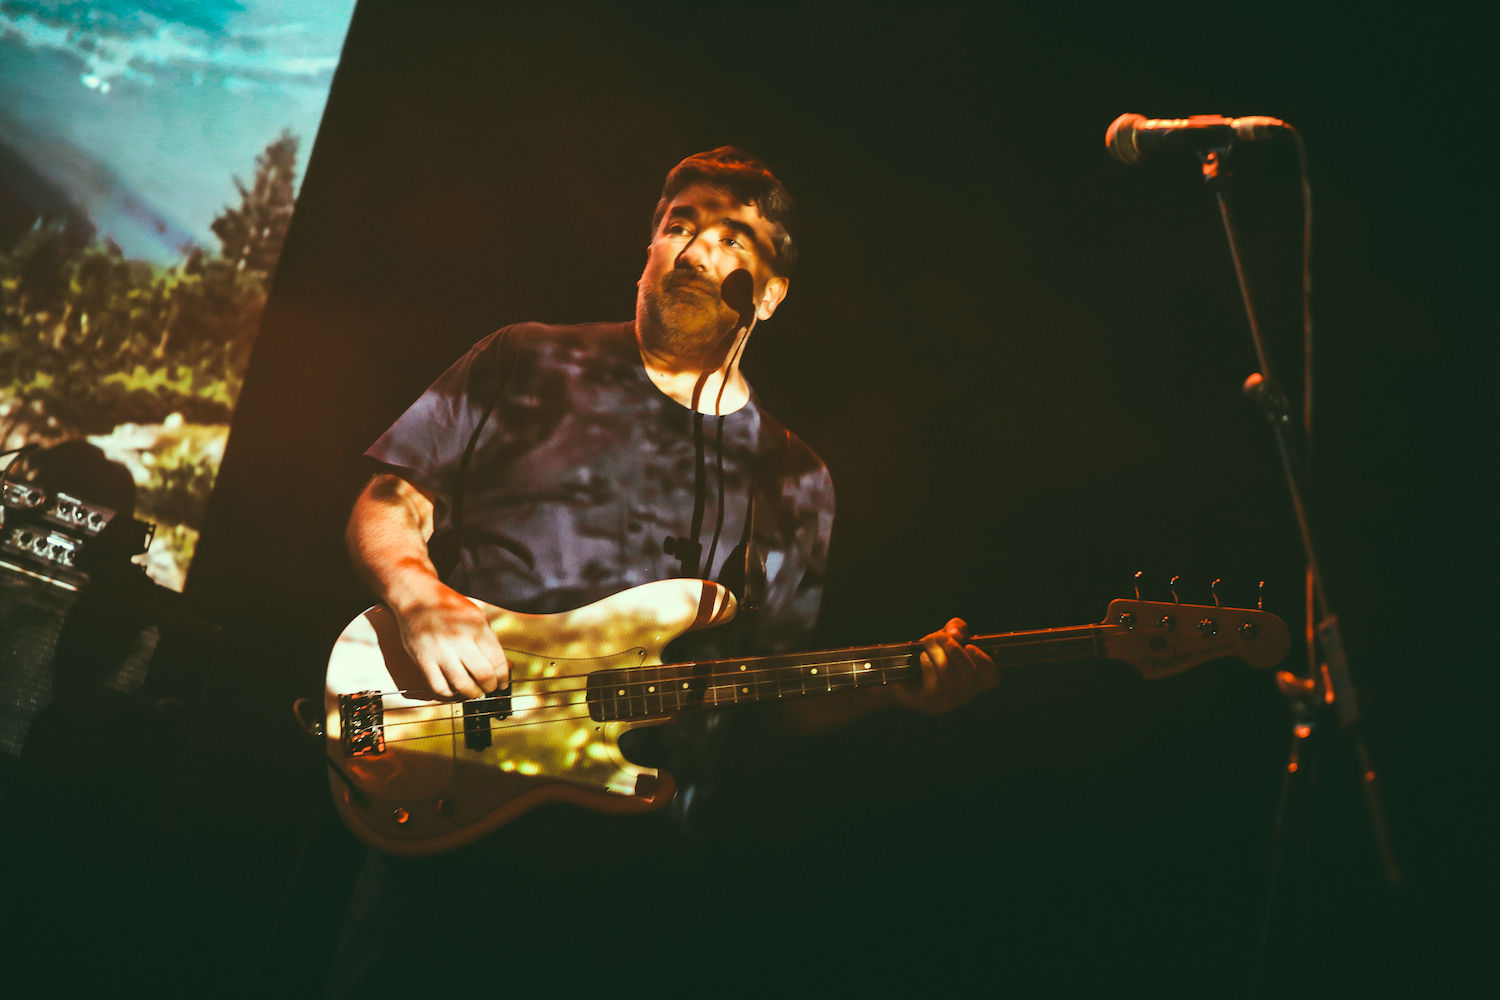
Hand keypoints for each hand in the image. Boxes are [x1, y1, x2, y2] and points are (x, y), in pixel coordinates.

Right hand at [391, 581, 508, 698]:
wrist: (417, 597)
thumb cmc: (449, 607)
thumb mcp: (476, 616)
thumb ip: (491, 642)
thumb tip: (508, 667)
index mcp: (476, 627)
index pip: (497, 660)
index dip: (503, 677)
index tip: (503, 683)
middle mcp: (459, 639)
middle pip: (482, 674)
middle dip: (490, 687)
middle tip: (490, 688)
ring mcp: (440, 651)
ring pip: (462, 685)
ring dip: (472, 694)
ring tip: (475, 692)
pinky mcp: (423, 660)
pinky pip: (439, 687)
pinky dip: (450, 694)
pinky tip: (454, 689)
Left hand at [890, 618, 997, 715]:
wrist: (899, 674)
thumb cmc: (928, 655)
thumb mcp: (945, 636)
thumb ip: (956, 628)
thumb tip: (957, 633)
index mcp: (975, 680)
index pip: (993, 678)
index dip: (985, 661)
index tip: (969, 645)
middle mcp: (966, 695)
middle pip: (970, 674)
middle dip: (954, 650)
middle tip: (939, 637)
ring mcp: (949, 703)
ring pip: (950, 676)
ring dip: (937, 654)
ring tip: (927, 644)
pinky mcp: (931, 706)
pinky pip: (934, 684)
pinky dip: (928, 665)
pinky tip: (922, 659)